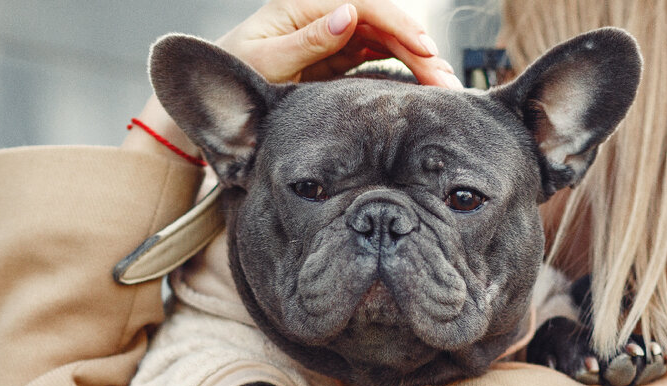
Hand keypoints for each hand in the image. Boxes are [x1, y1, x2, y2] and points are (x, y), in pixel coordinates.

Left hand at [216, 1, 462, 86]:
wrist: (221, 95)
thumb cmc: (237, 73)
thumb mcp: (268, 61)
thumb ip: (308, 40)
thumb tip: (349, 14)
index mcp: (304, 4)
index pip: (364, 4)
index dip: (399, 24)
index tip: (424, 49)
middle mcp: (325, 13)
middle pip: (383, 22)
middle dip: (418, 48)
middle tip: (445, 77)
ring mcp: (336, 32)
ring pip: (388, 39)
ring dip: (418, 61)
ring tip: (445, 85)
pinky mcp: (341, 54)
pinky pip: (381, 56)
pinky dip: (405, 69)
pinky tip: (426, 84)